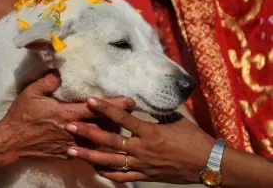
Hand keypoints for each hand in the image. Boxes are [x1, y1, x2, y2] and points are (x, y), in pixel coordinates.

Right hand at [0, 73, 133, 159]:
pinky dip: (97, 143)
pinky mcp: (67, 153)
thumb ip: (49, 81)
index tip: (129, 101)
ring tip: (121, 123)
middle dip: (118, 119)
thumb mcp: (32, 93)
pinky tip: (103, 139)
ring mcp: (71, 144)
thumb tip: (62, 72)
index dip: (113, 105)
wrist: (11, 142)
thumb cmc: (22, 115)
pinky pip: (87, 149)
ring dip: (110, 131)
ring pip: (97, 139)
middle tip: (132, 112)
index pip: (95, 109)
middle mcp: (72, 130)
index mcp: (66, 114)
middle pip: (102, 125)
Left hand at [65, 97, 214, 184]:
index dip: (105, 108)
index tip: (90, 100)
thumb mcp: (177, 120)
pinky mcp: (145, 176)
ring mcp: (142, 164)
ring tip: (72, 150)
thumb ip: (158, 112)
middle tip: (68, 126)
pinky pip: (122, 176)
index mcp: (150, 132)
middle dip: (87, 133)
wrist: (208, 163)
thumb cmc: (194, 138)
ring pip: (110, 161)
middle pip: (110, 141)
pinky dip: (107, 173)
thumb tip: (147, 102)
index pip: (123, 118)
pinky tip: (95, 168)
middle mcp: (142, 148)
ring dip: (90, 156)